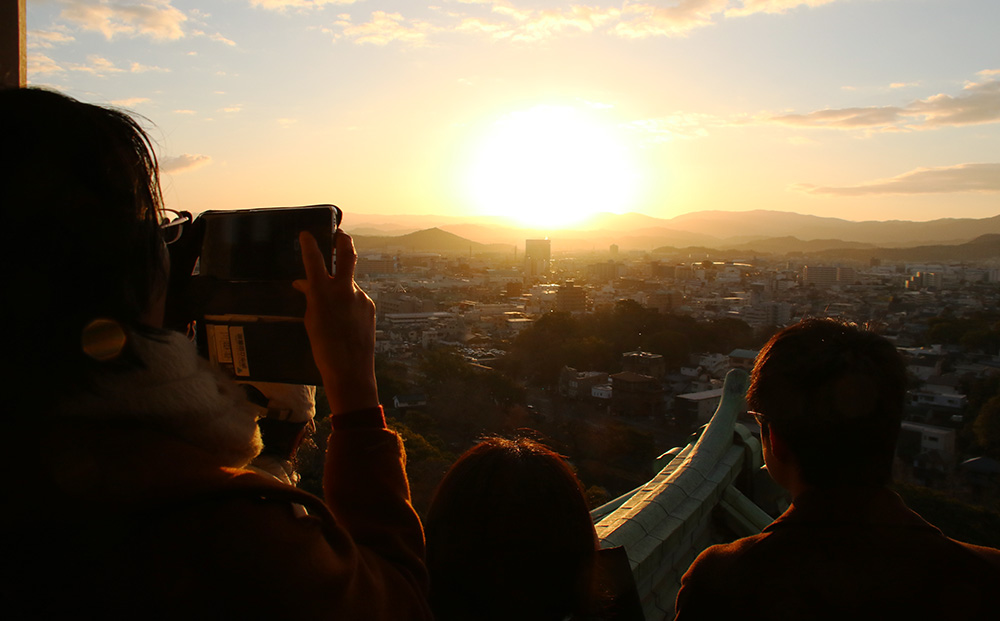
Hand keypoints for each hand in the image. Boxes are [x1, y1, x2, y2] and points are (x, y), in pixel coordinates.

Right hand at [293, 230, 378, 414]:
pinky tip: (344, 321)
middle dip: (343, 240)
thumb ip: (309, 298)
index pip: (314, 261)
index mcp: (323, 293)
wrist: (350, 369)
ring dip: (341, 288)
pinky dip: (349, 302)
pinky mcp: (370, 306)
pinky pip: (356, 298)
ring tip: (333, 310)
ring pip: (349, 283)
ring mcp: (360, 296)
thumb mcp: (310, 321)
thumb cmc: (324, 348)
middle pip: (347, 255)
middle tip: (340, 234)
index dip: (309, 245)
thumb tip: (303, 284)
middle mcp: (344, 290)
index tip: (306, 234)